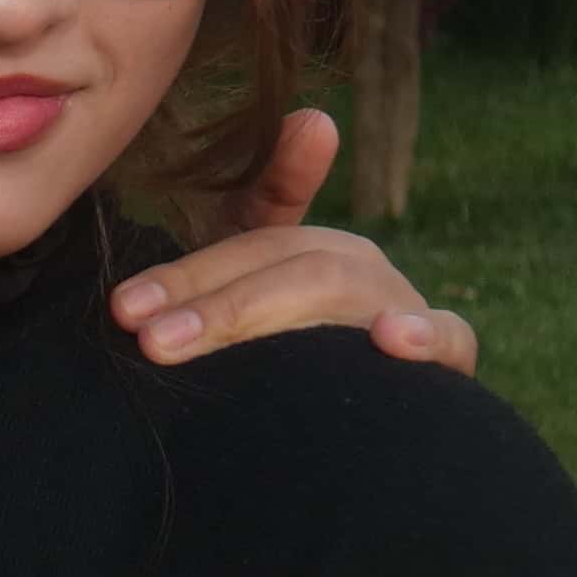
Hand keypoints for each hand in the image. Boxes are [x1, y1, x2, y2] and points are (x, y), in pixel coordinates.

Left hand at [110, 105, 476, 372]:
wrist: (359, 435)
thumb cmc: (287, 366)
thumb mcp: (244, 306)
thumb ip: (224, 248)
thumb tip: (259, 141)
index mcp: (307, 253)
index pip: (248, 241)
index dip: (189, 272)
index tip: (125, 306)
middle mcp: (356, 269)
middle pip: (283, 262)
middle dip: (208, 300)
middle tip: (143, 335)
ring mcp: (401, 306)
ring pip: (339, 289)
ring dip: (260, 313)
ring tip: (186, 344)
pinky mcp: (445, 355)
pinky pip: (451, 339)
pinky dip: (424, 336)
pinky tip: (389, 338)